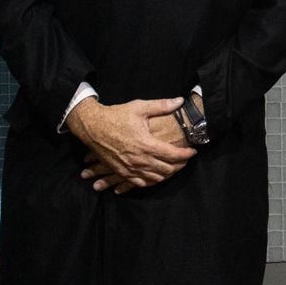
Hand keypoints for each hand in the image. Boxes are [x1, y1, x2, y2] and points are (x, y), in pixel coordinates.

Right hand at [68, 96, 196, 193]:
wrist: (92, 126)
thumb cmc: (116, 116)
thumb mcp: (139, 107)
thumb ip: (161, 105)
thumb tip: (180, 101)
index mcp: (145, 144)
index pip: (172, 155)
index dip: (185, 154)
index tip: (193, 151)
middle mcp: (138, 159)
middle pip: (166, 169)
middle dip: (179, 165)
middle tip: (186, 159)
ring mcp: (129, 168)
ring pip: (155, 178)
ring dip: (167, 174)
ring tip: (174, 167)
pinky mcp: (121, 172)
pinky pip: (140, 183)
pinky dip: (151, 181)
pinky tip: (156, 176)